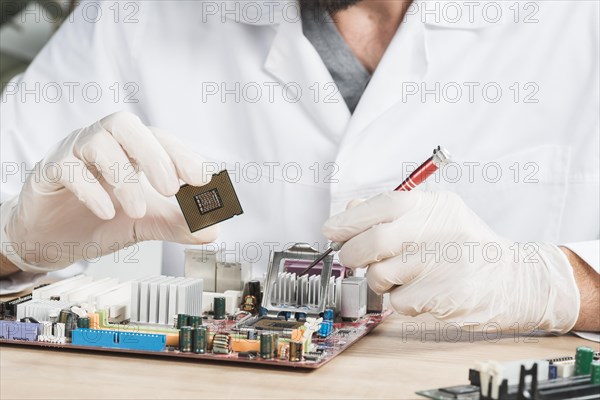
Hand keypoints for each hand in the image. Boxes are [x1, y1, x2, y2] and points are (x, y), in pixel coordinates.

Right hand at [1, 112, 216, 271]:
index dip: (182, 155)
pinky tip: (107, 212)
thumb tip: (212, 230)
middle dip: (154, 155)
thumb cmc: (102, 219)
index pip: (160, 138)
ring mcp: (74, 151)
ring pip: (98, 143)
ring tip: (137, 211)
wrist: (53, 239)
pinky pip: (67, 167)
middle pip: (127, 125)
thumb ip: (178, 223)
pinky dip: (90, 189)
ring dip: (124, 178)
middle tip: (170, 189)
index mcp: (132, 148)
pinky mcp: (49, 170)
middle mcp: (104, 141)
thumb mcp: (147, 223)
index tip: (203, 180)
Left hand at [322, 191, 578, 332]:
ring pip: (382, 275)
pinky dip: (400, 301)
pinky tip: (421, 294)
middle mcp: (442, 232)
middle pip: (377, 241)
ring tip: (398, 277)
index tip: (330, 229)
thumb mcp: (436, 218)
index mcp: (438, 207)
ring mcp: (445, 265)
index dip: (351, 218)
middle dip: (353, 253)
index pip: (386, 204)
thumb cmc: (468, 248)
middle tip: (352, 259)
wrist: (516, 281)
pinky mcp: (445, 297)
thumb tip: (348, 213)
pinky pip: (399, 302)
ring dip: (379, 280)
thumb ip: (393, 214)